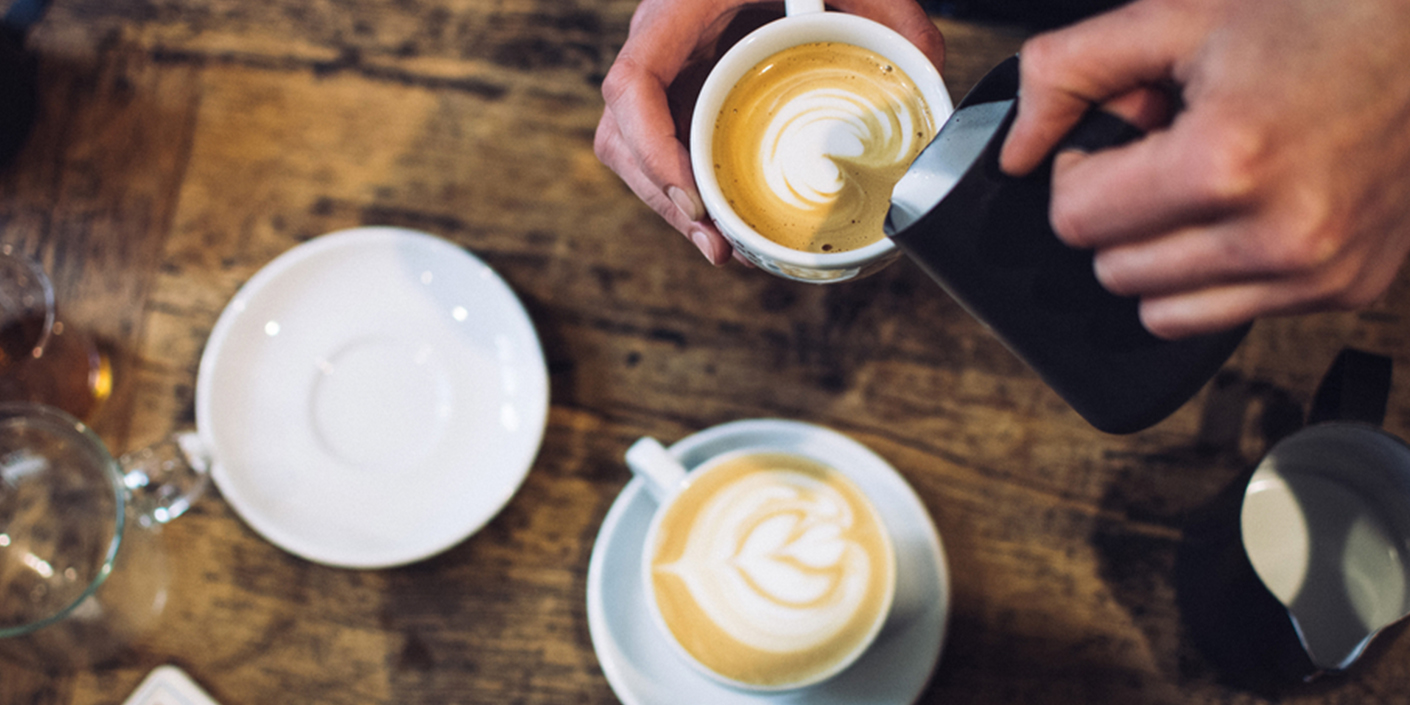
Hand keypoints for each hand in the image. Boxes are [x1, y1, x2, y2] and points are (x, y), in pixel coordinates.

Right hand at [595, 0, 943, 264]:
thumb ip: (894, 17)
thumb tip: (930, 77)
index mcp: (681, 8)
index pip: (632, 84)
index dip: (651, 148)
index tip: (695, 196)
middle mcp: (659, 42)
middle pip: (622, 135)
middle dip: (665, 199)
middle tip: (718, 243)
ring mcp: (665, 70)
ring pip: (633, 151)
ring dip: (671, 205)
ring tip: (722, 246)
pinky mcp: (680, 91)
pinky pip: (661, 147)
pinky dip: (684, 189)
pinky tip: (722, 220)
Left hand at [1000, 0, 1409, 338]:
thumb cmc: (1317, 13)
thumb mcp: (1176, 16)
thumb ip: (1068, 72)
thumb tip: (1013, 150)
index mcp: (1226, 161)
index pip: (1076, 221)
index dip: (1079, 174)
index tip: (1114, 143)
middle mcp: (1278, 233)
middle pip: (1113, 272)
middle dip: (1118, 215)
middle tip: (1165, 155)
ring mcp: (1319, 270)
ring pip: (1162, 312)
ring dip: (1161, 254)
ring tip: (1206, 183)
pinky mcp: (1348, 288)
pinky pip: (1230, 316)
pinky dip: (1220, 274)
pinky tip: (1249, 209)